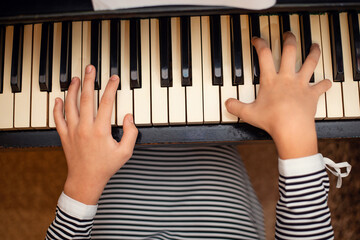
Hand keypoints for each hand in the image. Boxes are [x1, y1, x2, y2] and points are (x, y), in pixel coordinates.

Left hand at [53, 65, 137, 204]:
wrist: (85, 180)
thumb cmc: (105, 167)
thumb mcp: (125, 152)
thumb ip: (131, 133)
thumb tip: (128, 117)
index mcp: (100, 130)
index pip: (106, 102)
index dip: (111, 87)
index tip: (114, 78)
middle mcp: (85, 127)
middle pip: (86, 98)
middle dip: (90, 80)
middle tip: (91, 68)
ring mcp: (72, 131)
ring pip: (70, 105)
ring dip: (73, 90)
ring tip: (76, 78)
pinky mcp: (65, 136)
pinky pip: (58, 118)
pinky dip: (57, 107)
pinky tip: (59, 99)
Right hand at [226, 32, 331, 158]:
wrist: (292, 128)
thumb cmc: (271, 120)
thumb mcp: (248, 113)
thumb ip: (236, 107)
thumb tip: (226, 103)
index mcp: (271, 80)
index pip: (264, 55)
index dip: (260, 43)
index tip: (257, 39)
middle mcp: (287, 78)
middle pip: (290, 51)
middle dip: (289, 39)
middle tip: (288, 34)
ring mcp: (301, 84)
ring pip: (310, 62)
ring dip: (313, 53)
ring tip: (315, 46)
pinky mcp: (312, 94)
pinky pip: (321, 86)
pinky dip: (325, 83)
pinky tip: (327, 82)